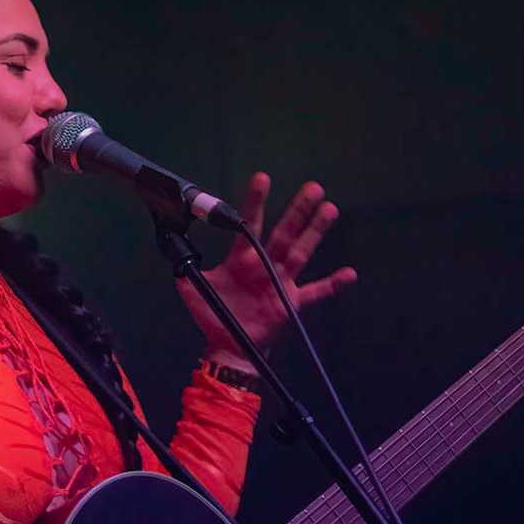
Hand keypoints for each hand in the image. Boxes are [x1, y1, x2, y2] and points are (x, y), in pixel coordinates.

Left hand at [181, 173, 356, 369]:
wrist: (228, 345)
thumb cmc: (214, 315)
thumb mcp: (192, 289)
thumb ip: (184, 268)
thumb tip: (173, 251)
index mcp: (241, 258)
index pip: (249, 224)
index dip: (254, 202)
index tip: (262, 178)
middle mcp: (264, 265)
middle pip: (284, 232)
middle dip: (298, 210)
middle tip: (313, 187)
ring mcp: (280, 282)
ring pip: (301, 253)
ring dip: (315, 232)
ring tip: (329, 210)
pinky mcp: (291, 302)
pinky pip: (316, 292)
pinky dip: (332, 284)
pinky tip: (349, 273)